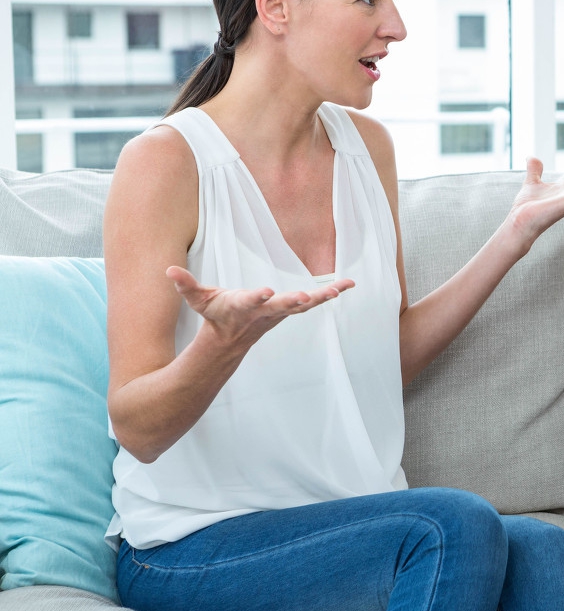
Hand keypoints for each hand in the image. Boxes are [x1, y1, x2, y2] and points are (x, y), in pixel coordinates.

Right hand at [166, 266, 354, 351]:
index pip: (249, 302)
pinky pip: (314, 300)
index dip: (257, 297)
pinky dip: (331, 292)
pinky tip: (349, 284)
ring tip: (341, 287)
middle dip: (293, 301)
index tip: (266, 292)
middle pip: (281, 307)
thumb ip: (186, 285)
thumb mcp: (198, 300)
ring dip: (322, 296)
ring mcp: (279, 313)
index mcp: (241, 307)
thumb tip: (169, 269)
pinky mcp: (291, 310)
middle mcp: (263, 312)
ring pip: (303, 305)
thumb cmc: (216, 314)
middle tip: (307, 296)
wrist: (230, 341)